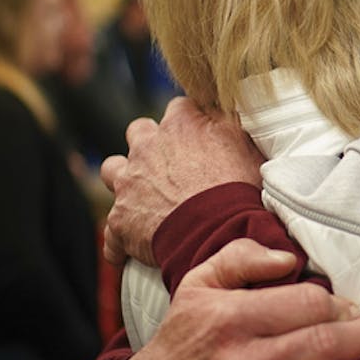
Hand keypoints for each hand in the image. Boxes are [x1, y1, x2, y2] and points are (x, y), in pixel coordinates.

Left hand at [101, 97, 264, 265]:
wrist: (220, 234)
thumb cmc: (239, 190)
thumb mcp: (246, 144)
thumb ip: (230, 123)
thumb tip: (227, 110)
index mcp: (180, 125)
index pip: (180, 109)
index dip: (190, 122)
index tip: (200, 136)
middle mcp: (147, 148)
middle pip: (139, 132)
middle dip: (149, 145)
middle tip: (170, 165)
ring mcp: (129, 184)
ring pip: (112, 170)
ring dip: (124, 180)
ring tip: (142, 198)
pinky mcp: (120, 221)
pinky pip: (112, 234)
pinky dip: (120, 241)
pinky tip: (131, 250)